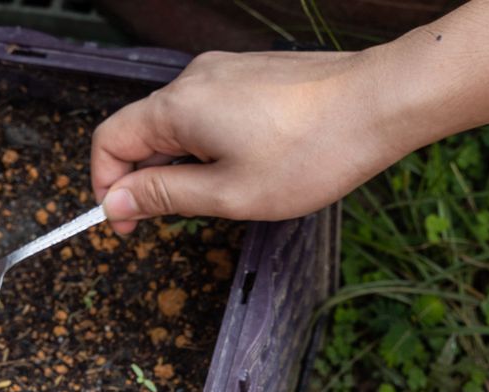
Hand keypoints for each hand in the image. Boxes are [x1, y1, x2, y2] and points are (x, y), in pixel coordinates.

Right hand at [91, 50, 401, 229]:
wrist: (381, 103)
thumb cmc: (311, 152)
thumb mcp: (228, 194)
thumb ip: (163, 196)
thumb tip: (116, 201)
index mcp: (177, 107)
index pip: (109, 141)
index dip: (106, 186)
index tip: (126, 223)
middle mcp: (194, 80)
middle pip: (141, 131)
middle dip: (145, 178)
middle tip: (172, 219)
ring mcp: (224, 72)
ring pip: (177, 124)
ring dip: (180, 163)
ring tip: (221, 193)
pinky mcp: (251, 74)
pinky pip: (208, 111)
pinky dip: (208, 144)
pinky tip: (246, 166)